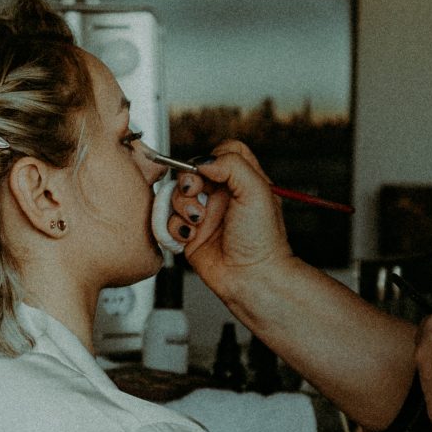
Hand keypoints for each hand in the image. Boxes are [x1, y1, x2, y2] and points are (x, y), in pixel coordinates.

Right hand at [169, 140, 294, 295]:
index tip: (210, 171)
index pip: (223, 153)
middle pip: (192, 172)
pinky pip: (170, 221)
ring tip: (197, 220)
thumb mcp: (257, 191)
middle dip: (188, 181)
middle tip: (195, 192)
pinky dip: (175, 226)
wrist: (252, 278)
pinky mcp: (190, 235)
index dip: (212, 158)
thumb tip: (203, 162)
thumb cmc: (262, 239)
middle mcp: (222, 197)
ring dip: (182, 205)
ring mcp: (205, 216)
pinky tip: (190, 235)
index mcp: (243, 182)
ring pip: (177, 195)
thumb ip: (232, 164)